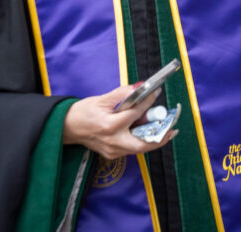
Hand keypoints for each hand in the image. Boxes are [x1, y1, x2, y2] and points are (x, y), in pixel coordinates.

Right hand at [62, 85, 177, 158]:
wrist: (67, 128)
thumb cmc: (83, 112)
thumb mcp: (101, 99)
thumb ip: (121, 94)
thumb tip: (139, 87)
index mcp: (108, 126)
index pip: (134, 114)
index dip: (148, 102)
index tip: (156, 93)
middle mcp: (112, 141)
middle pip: (142, 144)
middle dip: (160, 137)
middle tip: (173, 127)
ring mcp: (112, 151)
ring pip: (139, 148)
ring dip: (154, 139)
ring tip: (167, 129)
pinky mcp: (112, 154)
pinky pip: (132, 148)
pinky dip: (142, 140)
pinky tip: (149, 131)